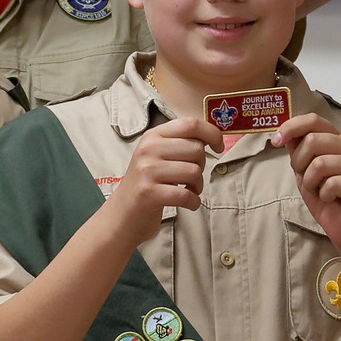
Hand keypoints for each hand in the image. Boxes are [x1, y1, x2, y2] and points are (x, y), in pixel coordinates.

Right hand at [104, 118, 222, 248]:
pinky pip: (186, 195)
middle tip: (190, 178)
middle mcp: (148, 149)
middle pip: (196, 149)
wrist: (121, 216)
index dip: (211, 133)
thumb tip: (213, 137)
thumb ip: (179, 144)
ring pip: (194, 171)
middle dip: (202, 166)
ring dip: (198, 186)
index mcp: (152, 136)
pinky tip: (188, 204)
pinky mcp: (149, 193)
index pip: (190, 124)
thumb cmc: (147, 185)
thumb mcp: (157, 156)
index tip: (219, 146)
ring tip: (187, 191)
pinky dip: (193, 202)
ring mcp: (147, 171)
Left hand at [275, 114, 340, 250]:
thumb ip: (298, 150)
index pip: (314, 120)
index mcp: (338, 139)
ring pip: (320, 164)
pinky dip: (324, 195)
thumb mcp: (304, 170)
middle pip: (313, 140)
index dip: (291, 127)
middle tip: (306, 179)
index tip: (275, 141)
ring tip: (320, 190)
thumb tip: (283, 132)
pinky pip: (331, 184)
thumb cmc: (326, 197)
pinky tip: (332, 199)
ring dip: (311, 182)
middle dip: (299, 163)